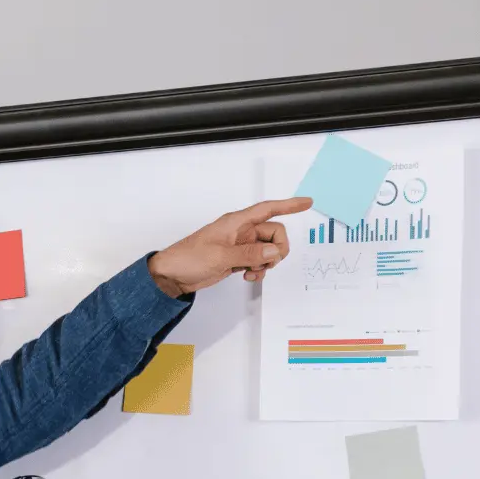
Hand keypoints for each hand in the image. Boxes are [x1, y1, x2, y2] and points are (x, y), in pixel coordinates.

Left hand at [146, 197, 312, 296]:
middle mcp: (241, 231)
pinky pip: (258, 261)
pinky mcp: (236, 259)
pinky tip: (248, 276)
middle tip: (266, 262)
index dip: (289, 205)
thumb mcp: (221, 257)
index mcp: (236, 222)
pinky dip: (259, 269)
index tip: (307, 203)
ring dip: (267, 262)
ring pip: (268, 249)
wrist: (172, 275)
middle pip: (274, 233)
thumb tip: (273, 251)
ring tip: (252, 271)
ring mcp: (239, 246)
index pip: (268, 209)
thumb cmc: (189, 258)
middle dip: (277, 249)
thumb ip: (250, 253)